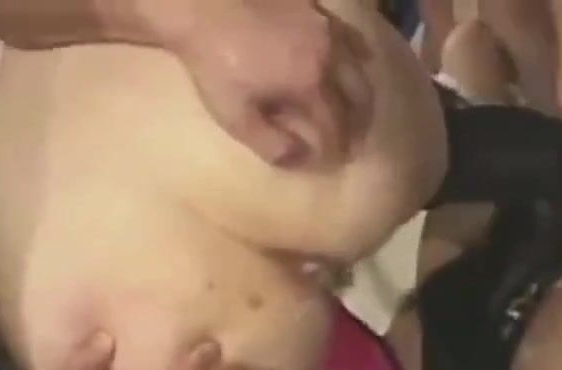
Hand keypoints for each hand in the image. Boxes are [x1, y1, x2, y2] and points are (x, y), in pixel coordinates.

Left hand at [168, 0, 373, 166]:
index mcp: (310, 85)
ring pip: (359, 65)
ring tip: (357, 108)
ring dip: (361, 93)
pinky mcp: (316, 7)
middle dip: (359, 124)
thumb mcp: (234, 115)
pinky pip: (348, 33)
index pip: (336, 127)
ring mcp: (324, 28)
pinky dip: (357, 54)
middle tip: (355, 141)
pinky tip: (355, 60)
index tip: (336, 162)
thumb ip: (271, 144)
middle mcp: (328, 56)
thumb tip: (302, 160)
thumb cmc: (213, 62)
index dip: (337, 149)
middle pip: (358, 97)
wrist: (200, 4)